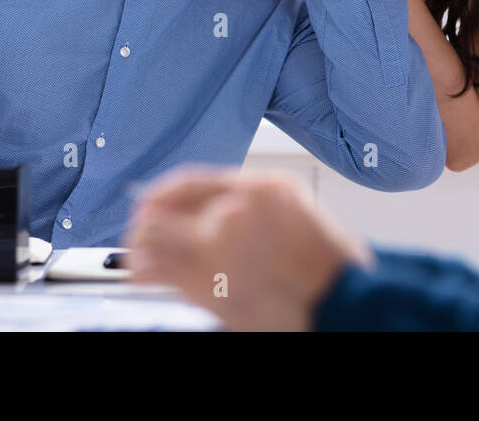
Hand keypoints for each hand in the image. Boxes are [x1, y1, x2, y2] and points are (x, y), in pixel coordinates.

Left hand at [122, 166, 373, 330]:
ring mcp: (219, 243)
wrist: (341, 299)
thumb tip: (218, 209)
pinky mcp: (208, 281)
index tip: (152, 201)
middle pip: (163, 205)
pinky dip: (142, 270)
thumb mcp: (299, 210)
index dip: (165, 192)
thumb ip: (256, 202)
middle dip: (146, 219)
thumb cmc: (328, 264)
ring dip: (139, 243)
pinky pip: (157, 270)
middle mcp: (234, 208)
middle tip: (140, 230)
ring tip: (137, 254)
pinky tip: (143, 275)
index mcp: (260, 187)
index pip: (191, 180)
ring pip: (152, 234)